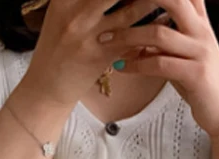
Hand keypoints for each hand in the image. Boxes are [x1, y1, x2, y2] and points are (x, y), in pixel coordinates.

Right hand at [20, 0, 165, 107]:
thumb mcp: (62, 15)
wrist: (45, 89)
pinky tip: (165, 21)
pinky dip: (151, 29)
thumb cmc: (57, 49)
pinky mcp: (101, 57)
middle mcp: (75, 13)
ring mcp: (88, 36)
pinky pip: (133, 38)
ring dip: (152, 1)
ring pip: (131, 8)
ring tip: (172, 0)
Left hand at [97, 0, 218, 136]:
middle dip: (142, 0)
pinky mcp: (196, 73)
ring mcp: (200, 51)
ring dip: (128, 36)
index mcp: (200, 22)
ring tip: (106, 40)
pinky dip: (136, 64)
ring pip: (159, 34)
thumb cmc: (201, 84)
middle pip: (174, 0)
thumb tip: (135, 39)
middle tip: (115, 3)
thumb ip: (164, 44)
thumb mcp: (183, 57)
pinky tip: (121, 66)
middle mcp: (202, 31)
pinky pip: (160, 64)